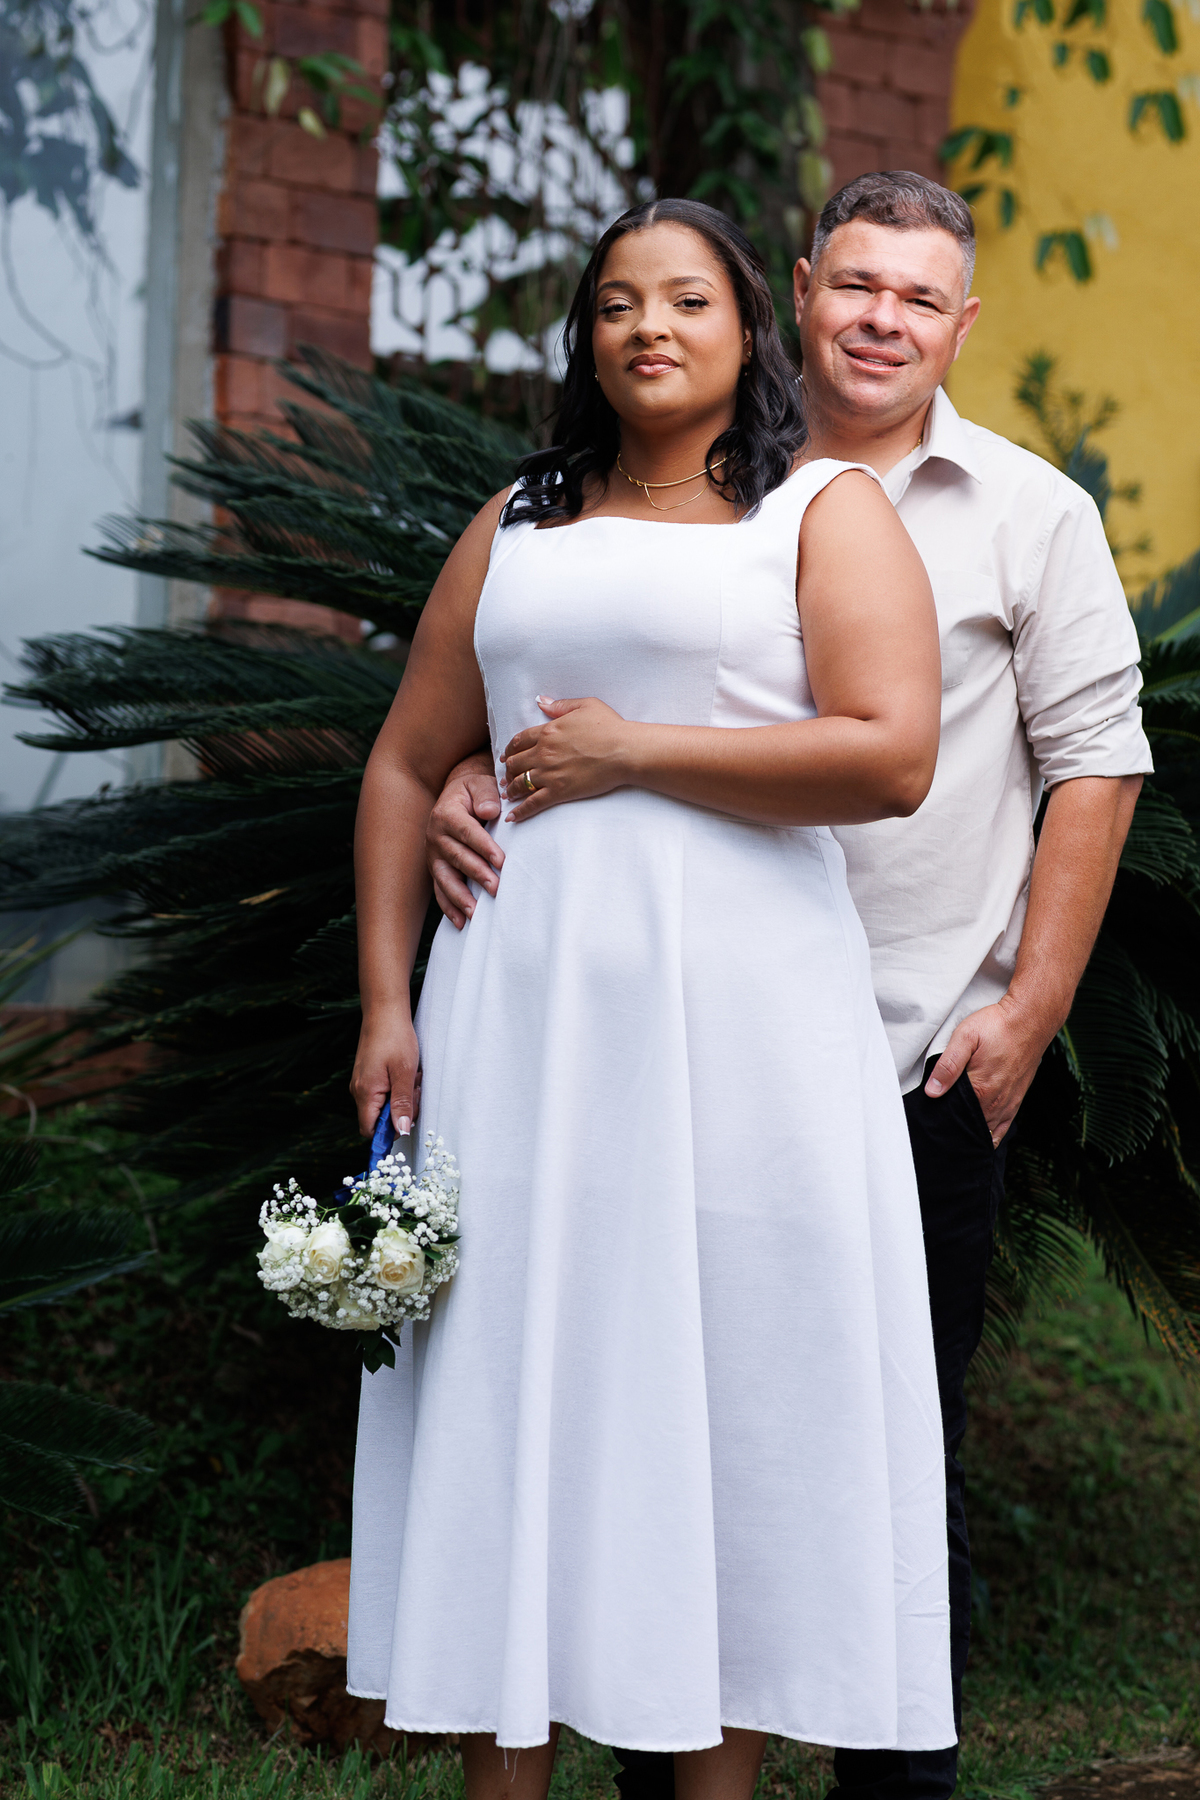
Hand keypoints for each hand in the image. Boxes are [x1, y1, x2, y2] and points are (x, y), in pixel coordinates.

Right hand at [350, 1012, 421, 1137]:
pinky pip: (382, 1093)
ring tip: (411, 1078)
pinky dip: (396, 1087)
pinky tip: (406, 1073)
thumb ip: (402, 1104)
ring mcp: (362, 1083)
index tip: (408, 1119)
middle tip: (414, 1090)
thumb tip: (402, 1131)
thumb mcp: (404, 1073)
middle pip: (379, 1119)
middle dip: (401, 1110)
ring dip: (401, 1097)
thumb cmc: (395, 1038)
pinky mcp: (367, 1076)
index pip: (370, 1131)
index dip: (388, 1132)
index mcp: (365, 1093)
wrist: (384, 1012)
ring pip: (383, 1105)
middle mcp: (358, 1091)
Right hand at [427, 757, 503, 929]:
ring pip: (446, 878)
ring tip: (476, 912)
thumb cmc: (474, 790)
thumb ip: (486, 795)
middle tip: (496, 889)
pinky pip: (440, 889)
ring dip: (461, 896)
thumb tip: (490, 810)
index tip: (500, 861)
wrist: (457, 793)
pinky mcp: (436, 868)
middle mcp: (436, 835)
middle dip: (477, 874)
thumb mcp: (480, 783)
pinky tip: (461, 922)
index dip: (483, 847)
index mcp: (447, 813)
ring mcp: (433, 854)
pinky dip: (449, 907)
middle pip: (458, 857)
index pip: (467, 832)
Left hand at [502, 696, 633, 820]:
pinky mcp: (559, 792)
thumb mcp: (585, 706)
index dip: (510, 750)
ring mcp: (549, 774)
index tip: (506, 756)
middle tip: (506, 776)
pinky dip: (521, 811)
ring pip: (520, 784)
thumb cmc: (610, 727)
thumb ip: (560, 705)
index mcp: (548, 732)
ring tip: (508, 795)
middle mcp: (543, 753)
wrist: (624, 751)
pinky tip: (512, 817)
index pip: (519, 741)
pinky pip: (533, 803)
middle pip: (515, 763)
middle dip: (508, 771)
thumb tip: (540, 701)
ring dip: (511, 790)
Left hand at [924, 994, 1052, 1144]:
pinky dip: (989, 1136)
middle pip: (968, 1125)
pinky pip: (1001, 1129)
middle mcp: (995, 1101)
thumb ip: (948, 1065)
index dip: (940, 1118)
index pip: (954, 1115)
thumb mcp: (965, 1037)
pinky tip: (978, 1137)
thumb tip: (932, 1092)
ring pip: (985, 1131)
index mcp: (980, 1088)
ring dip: (970, 1132)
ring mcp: (1007, 1103)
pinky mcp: (1016, 1101)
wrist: (1030, 1020)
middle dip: (953, 1127)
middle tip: (939, 1125)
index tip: (930, 1117)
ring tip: (954, 1132)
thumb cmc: (996, 1026)